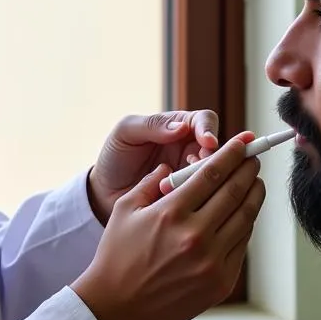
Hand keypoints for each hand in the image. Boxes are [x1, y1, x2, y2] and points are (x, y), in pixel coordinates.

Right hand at [71, 135, 265, 319]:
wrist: (117, 308)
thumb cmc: (117, 256)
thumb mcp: (124, 210)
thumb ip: (150, 183)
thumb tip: (171, 167)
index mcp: (171, 214)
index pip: (213, 174)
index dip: (232, 155)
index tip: (242, 145)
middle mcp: (196, 236)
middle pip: (235, 192)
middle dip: (248, 170)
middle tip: (253, 159)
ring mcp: (211, 262)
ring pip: (245, 219)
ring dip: (254, 196)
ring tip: (255, 183)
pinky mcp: (220, 282)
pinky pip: (242, 245)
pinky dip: (246, 225)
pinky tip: (244, 215)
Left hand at [86, 110, 219, 224]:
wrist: (104, 192)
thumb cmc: (115, 156)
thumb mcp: (126, 133)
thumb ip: (152, 125)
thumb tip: (181, 127)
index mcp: (177, 126)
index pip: (204, 120)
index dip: (209, 129)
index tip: (208, 143)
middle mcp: (189, 148)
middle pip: (216, 148)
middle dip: (212, 158)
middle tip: (196, 167)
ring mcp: (190, 173)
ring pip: (212, 173)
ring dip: (202, 178)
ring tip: (177, 184)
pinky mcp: (188, 196)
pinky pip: (202, 194)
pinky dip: (196, 196)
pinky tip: (178, 199)